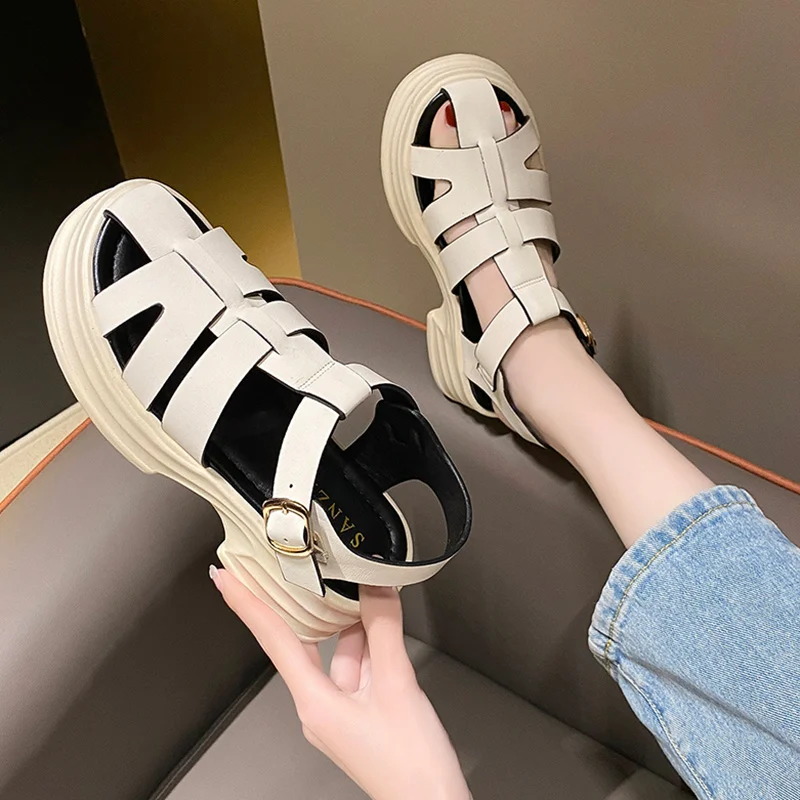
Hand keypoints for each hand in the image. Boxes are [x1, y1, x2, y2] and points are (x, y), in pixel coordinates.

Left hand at [211, 567, 470, 799]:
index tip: (226, 578)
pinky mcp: (360, 714)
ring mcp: (339, 712)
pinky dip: (364, 640)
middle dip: (295, 605)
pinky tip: (378, 621)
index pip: (273, 640)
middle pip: (299, 642)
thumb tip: (375, 588)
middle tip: (283, 568)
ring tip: (352, 585)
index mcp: (315, 704)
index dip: (247, 605)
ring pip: (334, 652)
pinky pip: (354, 666)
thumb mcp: (398, 685)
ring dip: (344, 621)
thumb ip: (384, 630)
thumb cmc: (412, 766)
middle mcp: (319, 708)